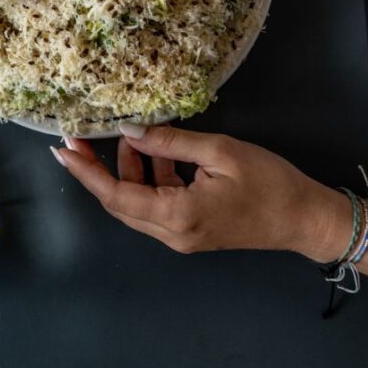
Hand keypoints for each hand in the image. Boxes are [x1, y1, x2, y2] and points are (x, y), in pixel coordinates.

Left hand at [52, 124, 344, 257]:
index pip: (115, 195)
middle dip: (100, 170)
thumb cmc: (271, 184)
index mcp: (177, 215)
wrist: (304, 219)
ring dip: (130, 171)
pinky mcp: (193, 232)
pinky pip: (159, 206)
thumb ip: (173, 143)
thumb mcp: (221, 152)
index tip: (63, 149)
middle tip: (85, 137)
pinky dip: (152, 180)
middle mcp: (172, 234)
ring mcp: (182, 237)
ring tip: (135, 135)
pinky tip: (161, 153)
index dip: (86, 172)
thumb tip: (132, 130)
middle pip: (120, 203)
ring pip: (139, 204)